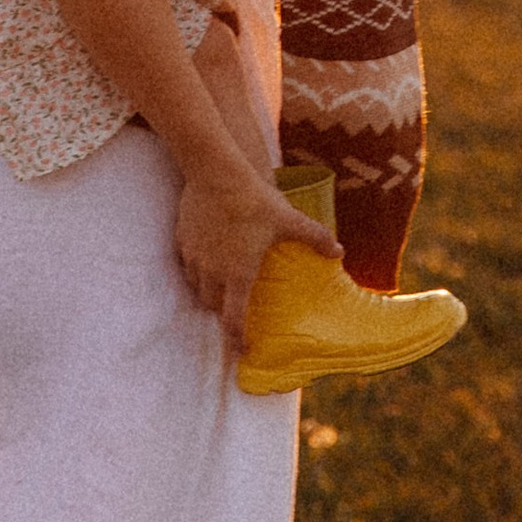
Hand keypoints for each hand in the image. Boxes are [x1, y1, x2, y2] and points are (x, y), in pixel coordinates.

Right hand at [174, 165, 340, 345]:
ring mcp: (194, 258)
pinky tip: (207, 259)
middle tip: (236, 311)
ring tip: (222, 287)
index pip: (233, 320)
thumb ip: (315, 238)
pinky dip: (196, 271)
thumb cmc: (254, 199)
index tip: (243, 349)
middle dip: (224, 313)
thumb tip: (340, 252)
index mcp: (238, 274)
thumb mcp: (289, 219)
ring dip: (208, 293)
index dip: (237, 339)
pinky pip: (186, 266)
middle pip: (212, 307)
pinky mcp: (182, 242)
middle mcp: (212, 272)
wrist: (215, 172)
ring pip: (197, 288)